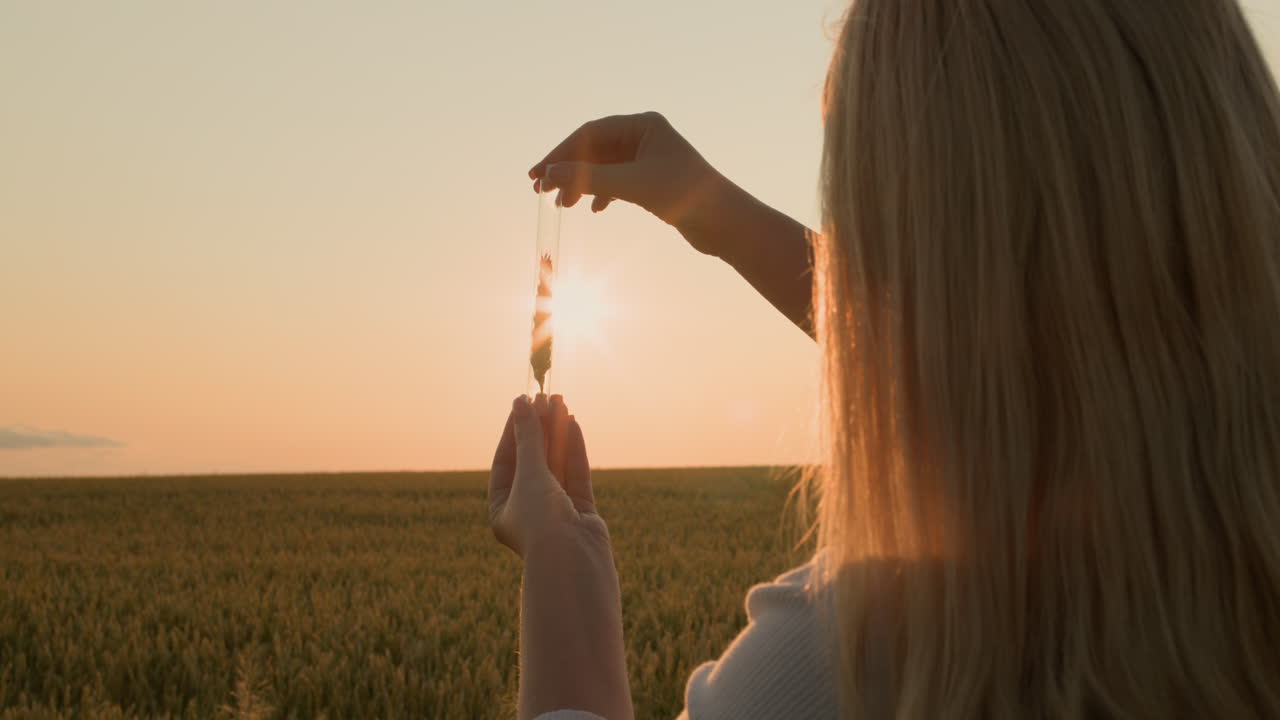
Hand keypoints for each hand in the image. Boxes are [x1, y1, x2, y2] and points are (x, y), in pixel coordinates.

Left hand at [489, 393, 600, 556]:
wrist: (573, 561)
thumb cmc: (540, 520)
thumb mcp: (529, 473)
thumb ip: (528, 437)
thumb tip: (520, 402)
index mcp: (503, 509)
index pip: (505, 461)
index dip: (513, 430)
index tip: (523, 402)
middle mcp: (528, 510)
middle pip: (532, 460)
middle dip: (539, 429)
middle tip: (546, 397)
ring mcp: (556, 512)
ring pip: (556, 465)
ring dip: (557, 434)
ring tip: (562, 403)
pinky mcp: (581, 512)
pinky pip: (575, 475)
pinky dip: (573, 450)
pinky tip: (573, 424)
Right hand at [527, 112, 731, 255]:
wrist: (724, 222)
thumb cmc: (685, 195)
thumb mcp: (632, 184)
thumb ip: (589, 178)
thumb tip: (549, 175)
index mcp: (643, 124)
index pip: (590, 133)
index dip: (560, 153)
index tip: (538, 175)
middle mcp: (645, 136)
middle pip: (594, 149)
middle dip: (568, 170)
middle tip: (540, 190)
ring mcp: (649, 159)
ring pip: (604, 167)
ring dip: (582, 184)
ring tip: (563, 204)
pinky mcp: (653, 181)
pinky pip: (618, 182)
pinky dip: (602, 194)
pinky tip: (594, 209)